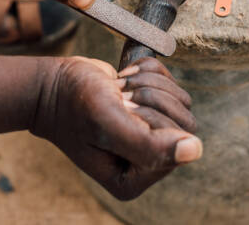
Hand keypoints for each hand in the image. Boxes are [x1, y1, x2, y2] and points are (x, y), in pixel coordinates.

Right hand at [32, 56, 201, 200]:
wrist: (53, 84)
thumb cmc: (73, 103)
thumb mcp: (106, 123)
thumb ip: (148, 145)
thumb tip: (195, 151)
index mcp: (134, 177)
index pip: (178, 144)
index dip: (150, 117)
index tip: (120, 108)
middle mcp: (147, 160)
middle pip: (185, 121)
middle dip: (151, 98)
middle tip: (119, 97)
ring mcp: (150, 133)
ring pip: (181, 100)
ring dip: (148, 83)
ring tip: (119, 89)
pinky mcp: (149, 107)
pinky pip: (171, 82)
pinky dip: (148, 71)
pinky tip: (123, 78)